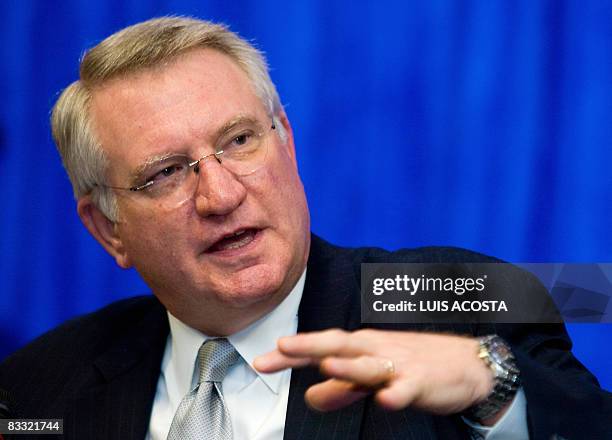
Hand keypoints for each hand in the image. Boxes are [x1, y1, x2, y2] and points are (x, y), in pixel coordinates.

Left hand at [254, 329, 494, 416]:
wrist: (468, 363)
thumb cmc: (413, 366)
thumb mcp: (372, 377)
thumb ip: (341, 387)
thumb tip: (311, 396)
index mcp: (362, 347)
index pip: (321, 346)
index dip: (291, 353)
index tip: (260, 360)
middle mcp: (375, 350)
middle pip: (339, 346)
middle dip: (309, 346)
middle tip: (280, 347)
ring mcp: (399, 364)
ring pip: (370, 365)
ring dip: (349, 366)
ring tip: (325, 365)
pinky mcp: (421, 382)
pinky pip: (407, 389)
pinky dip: (396, 394)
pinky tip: (386, 400)